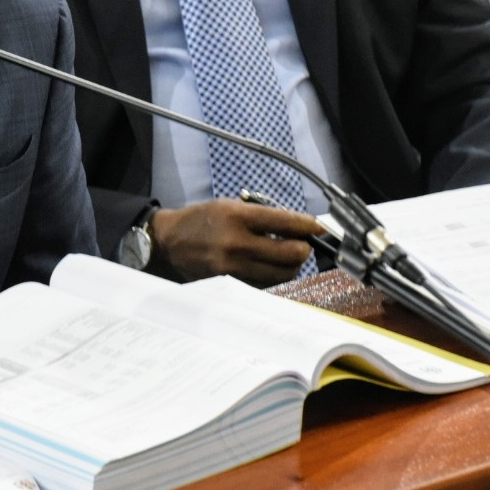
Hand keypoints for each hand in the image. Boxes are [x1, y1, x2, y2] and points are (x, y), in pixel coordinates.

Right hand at [150, 199, 322, 285]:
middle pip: (290, 253)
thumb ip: (263, 216)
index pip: (285, 222)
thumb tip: (298, 228)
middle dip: (303, 248)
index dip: (308, 226)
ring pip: (282, 273)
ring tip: (287, 256)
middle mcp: (236, 242)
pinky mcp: (231, 283)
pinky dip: (274, 275)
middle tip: (303, 244)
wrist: (170, 241)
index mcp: (237, 216)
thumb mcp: (230, 206)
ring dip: (292, 265)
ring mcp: (233, 266)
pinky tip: (270, 266)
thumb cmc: (203, 220)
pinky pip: (266, 283)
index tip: (319, 227)